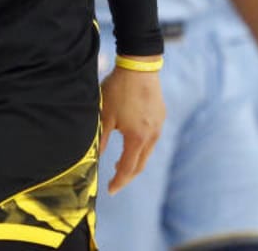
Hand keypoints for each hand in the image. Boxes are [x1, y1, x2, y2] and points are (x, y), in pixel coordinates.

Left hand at [98, 65, 163, 194]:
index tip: (110, 190)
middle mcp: (152, 135)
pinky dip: (141, 148)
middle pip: (141, 164)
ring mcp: (158, 126)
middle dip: (128, 176)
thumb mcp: (105, 115)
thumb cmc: (119, 90)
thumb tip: (96, 155)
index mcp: (138, 138)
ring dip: (135, 162)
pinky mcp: (160, 116)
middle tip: (116, 183)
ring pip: (147, 152)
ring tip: (121, 166)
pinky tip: (132, 144)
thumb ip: (102, 138)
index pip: (129, 168)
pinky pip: (151, 139)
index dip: (119, 181)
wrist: (139, 67)